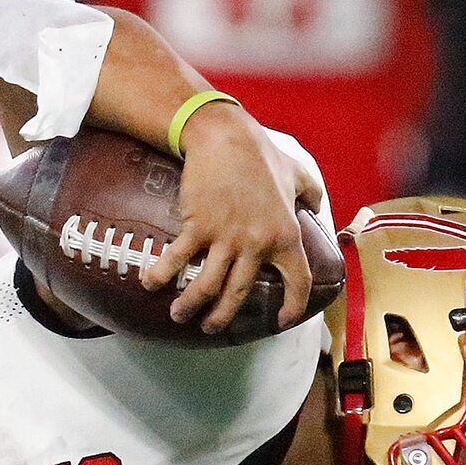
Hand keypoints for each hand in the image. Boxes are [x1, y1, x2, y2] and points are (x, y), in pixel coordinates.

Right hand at [140, 104, 311, 334]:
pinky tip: (148, 284)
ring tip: (179, 314)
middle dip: (221, 317)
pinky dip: (160, 275)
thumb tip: (316, 205)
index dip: (291, 304)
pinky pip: (177, 260)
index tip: (280, 320)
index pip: (297, 280)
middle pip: (239, 295)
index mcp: (285, 235)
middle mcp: (257, 243)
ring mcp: (227, 238)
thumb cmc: (260, 154)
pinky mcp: (198, 227)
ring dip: (190, 306)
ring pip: (207, 287)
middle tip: (210, 327)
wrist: (225, 137)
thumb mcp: (296, 171)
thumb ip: (309, 191)